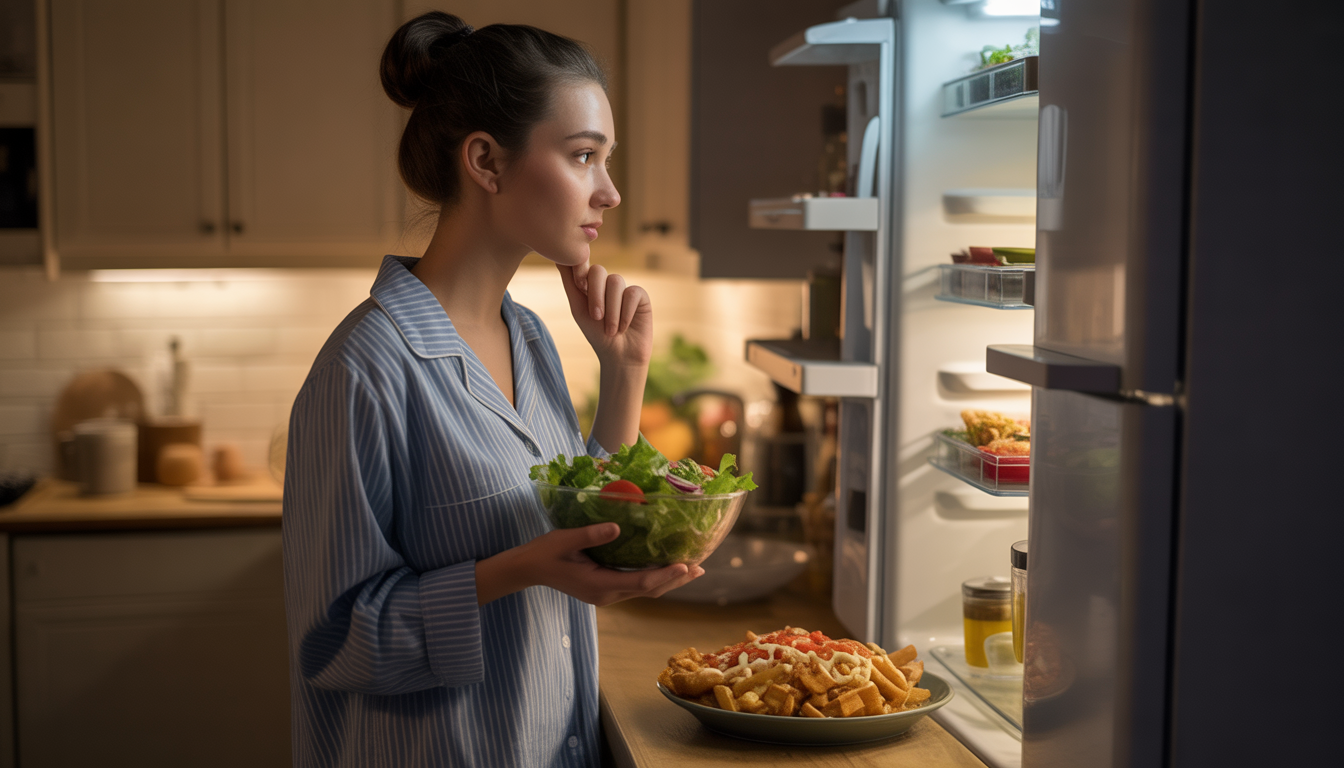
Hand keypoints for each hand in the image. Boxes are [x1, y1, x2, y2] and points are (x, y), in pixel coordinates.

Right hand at [476, 523, 703, 606]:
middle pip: (649, 591)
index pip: (640, 583)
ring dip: (669, 581)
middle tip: (700, 567)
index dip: (665, 575)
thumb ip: (591, 535)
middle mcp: (607, 595)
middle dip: (675, 579)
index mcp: (599, 585)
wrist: (529, 569)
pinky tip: (666, 569)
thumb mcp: (566, 539)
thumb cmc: (545, 552)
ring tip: (693, 569)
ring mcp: (606, 595)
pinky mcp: (605, 589)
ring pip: (646, 591)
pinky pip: (636, 587)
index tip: (685, 564)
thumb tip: (617, 527)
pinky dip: (655, 579)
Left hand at [558, 259, 652, 367]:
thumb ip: (570, 283)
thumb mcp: (578, 308)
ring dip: (611, 310)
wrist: (618, 356)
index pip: (584, 264)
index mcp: (590, 284)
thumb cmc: (596, 334)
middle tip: (596, 317)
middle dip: (595, 295)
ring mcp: (624, 288)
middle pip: (598, 271)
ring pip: (615, 282)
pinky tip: (624, 327)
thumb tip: (558, 257)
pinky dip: (625, 313)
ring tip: (611, 330)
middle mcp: (607, 283)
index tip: (581, 287)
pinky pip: (632, 293)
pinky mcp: (640, 296)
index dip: (581, 271)